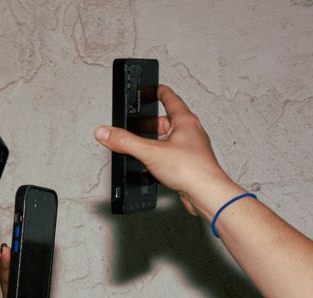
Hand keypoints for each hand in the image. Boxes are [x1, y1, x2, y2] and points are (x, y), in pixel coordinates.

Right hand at [94, 84, 240, 215]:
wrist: (206, 194)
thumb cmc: (192, 169)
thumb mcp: (150, 152)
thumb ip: (125, 142)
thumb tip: (105, 132)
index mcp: (185, 122)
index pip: (171, 100)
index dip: (160, 93)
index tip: (155, 88)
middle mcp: (190, 133)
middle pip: (167, 122)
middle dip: (151, 124)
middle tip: (138, 127)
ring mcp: (191, 150)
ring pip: (169, 140)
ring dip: (156, 143)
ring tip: (144, 150)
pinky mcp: (189, 166)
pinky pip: (171, 156)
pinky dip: (161, 158)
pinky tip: (153, 167)